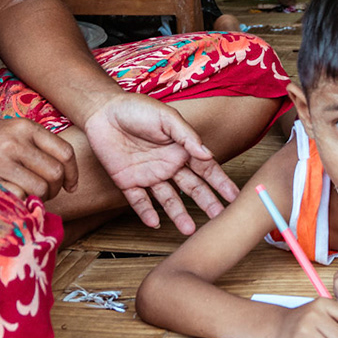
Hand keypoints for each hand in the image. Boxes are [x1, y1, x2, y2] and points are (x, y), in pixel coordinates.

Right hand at [0, 117, 77, 200]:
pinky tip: (14, 199)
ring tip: (30, 196)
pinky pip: (20, 197)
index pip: (65, 152)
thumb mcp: (9, 131)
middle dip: (57, 189)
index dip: (72, 173)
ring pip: (42, 188)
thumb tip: (63, 172)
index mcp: (25, 127)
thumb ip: (35, 145)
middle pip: (56, 173)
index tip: (71, 185)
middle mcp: (16, 141)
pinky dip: (20, 202)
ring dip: (40, 198)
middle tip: (47, 193)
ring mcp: (2, 161)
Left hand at [81, 95, 239, 233]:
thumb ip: (187, 136)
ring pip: (168, 199)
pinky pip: (139, 201)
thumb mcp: (166, 118)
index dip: (221, 183)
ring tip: (189, 230)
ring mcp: (149, 175)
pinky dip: (146, 212)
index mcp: (181, 150)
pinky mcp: (127, 181)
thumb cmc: (137, 108)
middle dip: (206, 203)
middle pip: (192, 188)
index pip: (206, 170)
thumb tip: (208, 154)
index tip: (234, 197)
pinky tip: (155, 223)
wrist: (102, 111)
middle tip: (219, 218)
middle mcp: (168, 165)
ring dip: (178, 214)